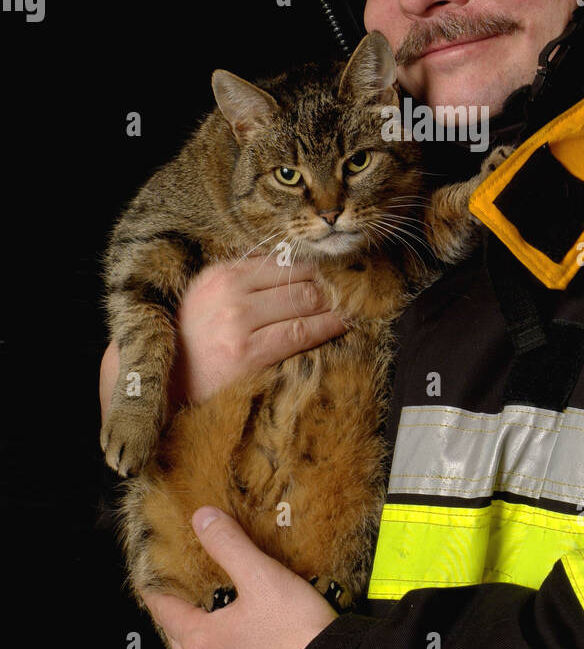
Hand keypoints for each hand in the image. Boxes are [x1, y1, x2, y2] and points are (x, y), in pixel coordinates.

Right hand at [99, 254, 346, 424]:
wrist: (154, 389)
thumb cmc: (190, 346)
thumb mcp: (210, 302)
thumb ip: (246, 284)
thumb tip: (297, 271)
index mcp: (219, 274)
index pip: (284, 259)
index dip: (319, 264)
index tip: (343, 268)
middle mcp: (228, 292)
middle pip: (300, 277)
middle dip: (335, 280)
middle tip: (362, 284)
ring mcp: (237, 322)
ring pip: (307, 301)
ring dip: (339, 302)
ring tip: (360, 302)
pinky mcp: (247, 354)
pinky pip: (302, 332)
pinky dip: (331, 326)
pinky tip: (346, 324)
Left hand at [141, 507, 337, 648]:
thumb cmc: (297, 635)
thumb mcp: (262, 576)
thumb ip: (230, 545)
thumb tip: (203, 519)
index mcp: (204, 641)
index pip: (167, 615)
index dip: (158, 598)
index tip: (152, 590)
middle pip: (182, 646)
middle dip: (181, 626)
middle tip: (183, 610)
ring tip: (219, 638)